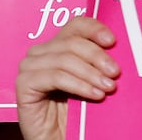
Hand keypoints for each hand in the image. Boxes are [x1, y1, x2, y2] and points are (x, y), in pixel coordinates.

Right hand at [17, 16, 119, 139]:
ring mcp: (29, 67)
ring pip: (64, 59)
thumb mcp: (92, 83)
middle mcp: (40, 53)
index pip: (75, 25)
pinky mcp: (24, 84)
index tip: (112, 41)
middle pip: (71, 42)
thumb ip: (98, 65)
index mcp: (57, 47)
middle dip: (97, 56)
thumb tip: (118, 49)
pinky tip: (94, 94)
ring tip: (108, 87)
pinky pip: (55, 77)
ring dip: (90, 73)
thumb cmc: (78, 116)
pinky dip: (78, 84)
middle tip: (115, 73)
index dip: (94, 28)